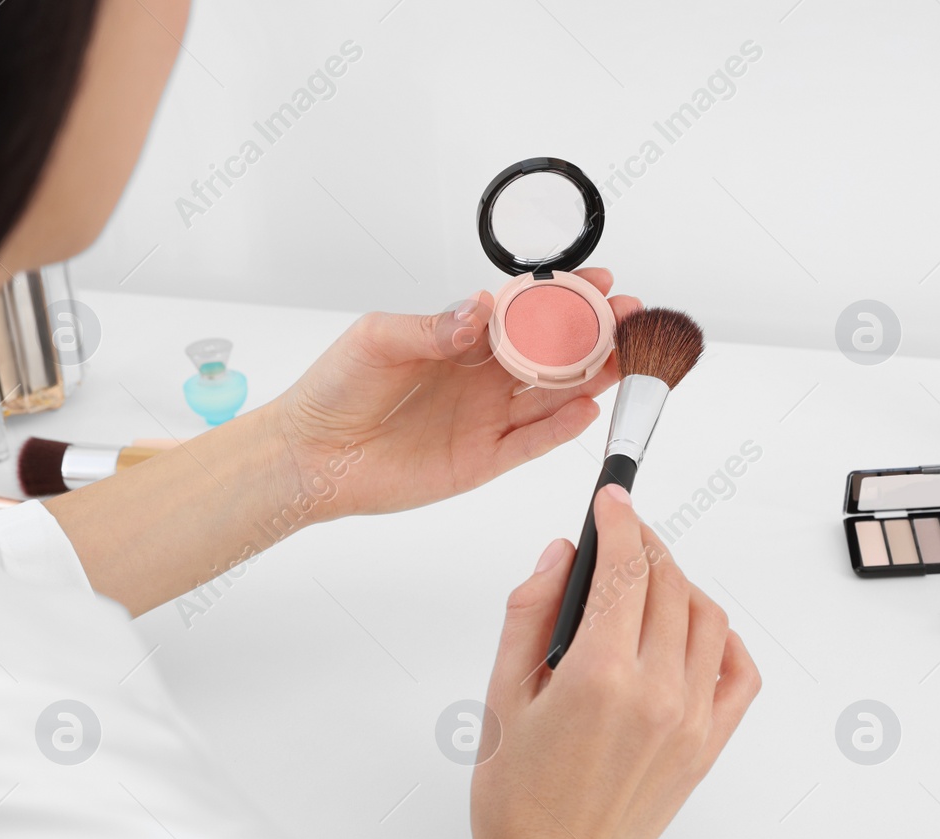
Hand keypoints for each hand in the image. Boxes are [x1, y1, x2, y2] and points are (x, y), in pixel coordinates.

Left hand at [271, 268, 640, 521]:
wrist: (311, 454)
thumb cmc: (335, 390)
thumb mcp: (379, 338)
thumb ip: (435, 326)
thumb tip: (483, 310)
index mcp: (462, 338)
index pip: (526, 312)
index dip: (564, 295)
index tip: (599, 279)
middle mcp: (482, 377)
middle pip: (553, 352)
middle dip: (594, 331)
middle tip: (628, 313)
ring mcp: (487, 418)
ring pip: (553, 394)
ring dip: (591, 375)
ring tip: (624, 356)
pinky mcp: (483, 459)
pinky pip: (532, 442)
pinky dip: (561, 427)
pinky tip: (587, 408)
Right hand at [470, 486, 760, 838]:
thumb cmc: (519, 803)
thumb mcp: (501, 696)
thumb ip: (530, 612)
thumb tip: (560, 554)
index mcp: (599, 677)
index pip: (623, 567)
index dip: (618, 520)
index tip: (611, 498)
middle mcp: (656, 694)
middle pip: (668, 582)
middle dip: (645, 544)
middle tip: (620, 533)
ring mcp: (691, 720)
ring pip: (707, 616)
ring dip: (679, 584)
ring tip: (646, 581)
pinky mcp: (710, 745)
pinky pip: (738, 671)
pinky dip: (720, 638)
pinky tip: (689, 632)